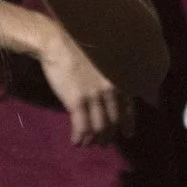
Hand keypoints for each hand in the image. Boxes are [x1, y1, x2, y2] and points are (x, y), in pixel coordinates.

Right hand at [40, 27, 131, 145]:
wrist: (58, 42)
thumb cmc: (79, 47)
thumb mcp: (103, 62)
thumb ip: (110, 79)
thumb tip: (110, 98)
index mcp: (119, 79)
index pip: (128, 108)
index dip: (128, 124)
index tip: (127, 134)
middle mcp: (111, 90)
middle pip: (113, 121)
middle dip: (108, 135)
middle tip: (103, 142)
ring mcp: (95, 97)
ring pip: (99, 127)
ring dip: (94, 139)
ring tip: (89, 144)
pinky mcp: (77, 101)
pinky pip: (82, 126)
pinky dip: (79, 137)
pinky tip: (75, 142)